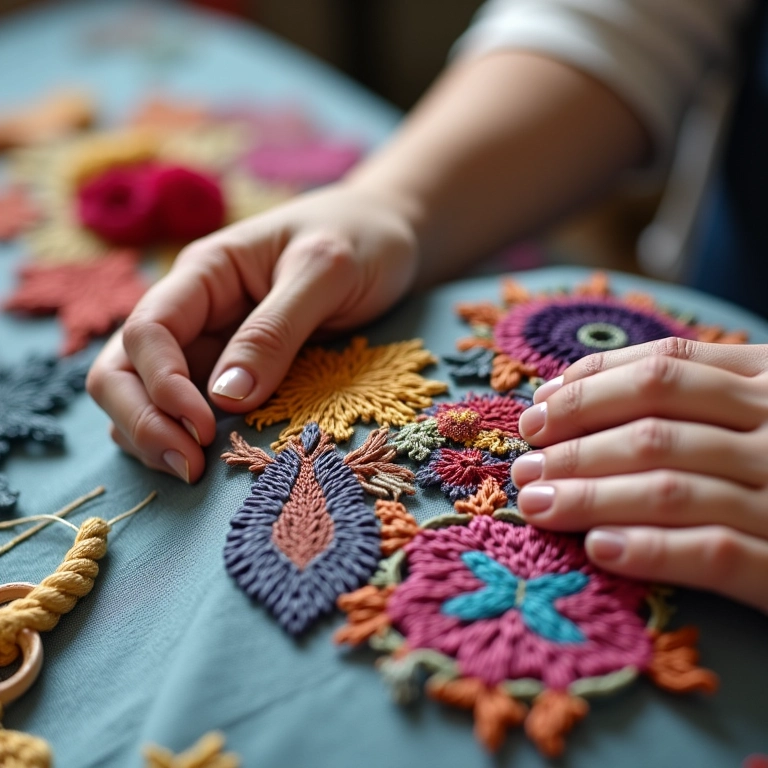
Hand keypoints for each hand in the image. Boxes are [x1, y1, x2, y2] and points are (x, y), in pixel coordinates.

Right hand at [86, 183, 418, 481]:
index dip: (161, 385)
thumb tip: (225, 398)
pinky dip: (181, 435)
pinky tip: (208, 458)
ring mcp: (207, 341)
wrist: (387, 234)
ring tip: (195, 470)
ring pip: (142, 394)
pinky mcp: (229, 369)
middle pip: (123, 368)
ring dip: (153, 436)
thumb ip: (275, 330)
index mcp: (204, 273)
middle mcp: (193, 310)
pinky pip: (183, 406)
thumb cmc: (361, 240)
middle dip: (142, 421)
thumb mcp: (326, 272)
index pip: (149, 331)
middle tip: (190, 467)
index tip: (205, 427)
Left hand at [511, 338, 767, 613]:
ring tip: (536, 503)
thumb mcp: (759, 407)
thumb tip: (571, 390)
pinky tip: (599, 549)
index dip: (588, 387)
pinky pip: (712, 552)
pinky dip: (650, 548)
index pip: (663, 369)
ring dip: (590, 494)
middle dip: (575, 442)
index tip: (536, 410)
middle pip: (654, 424)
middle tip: (523, 464)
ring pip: (669, 486)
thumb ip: (695, 391)